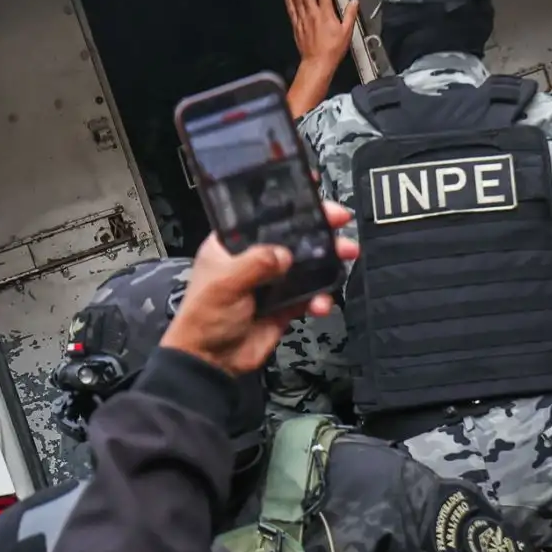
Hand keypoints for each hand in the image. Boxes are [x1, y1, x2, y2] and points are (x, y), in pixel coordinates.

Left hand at [162, 202, 357, 375]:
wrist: (211, 362)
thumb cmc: (204, 317)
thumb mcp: (225, 283)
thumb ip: (257, 263)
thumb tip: (285, 254)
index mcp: (231, 244)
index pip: (261, 214)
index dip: (286, 201)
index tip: (312, 189)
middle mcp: (253, 258)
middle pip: (292, 235)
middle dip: (319, 227)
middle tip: (340, 221)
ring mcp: (271, 282)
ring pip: (307, 263)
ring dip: (329, 260)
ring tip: (347, 256)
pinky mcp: (284, 306)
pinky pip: (310, 295)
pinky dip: (321, 297)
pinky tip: (322, 304)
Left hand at [285, 0, 357, 117]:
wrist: (318, 62)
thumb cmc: (333, 49)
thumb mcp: (347, 32)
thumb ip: (350, 15)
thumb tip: (354, 2)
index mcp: (326, 14)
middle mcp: (313, 14)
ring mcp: (303, 20)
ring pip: (298, 0)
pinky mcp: (297, 27)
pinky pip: (293, 12)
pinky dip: (290, 4)